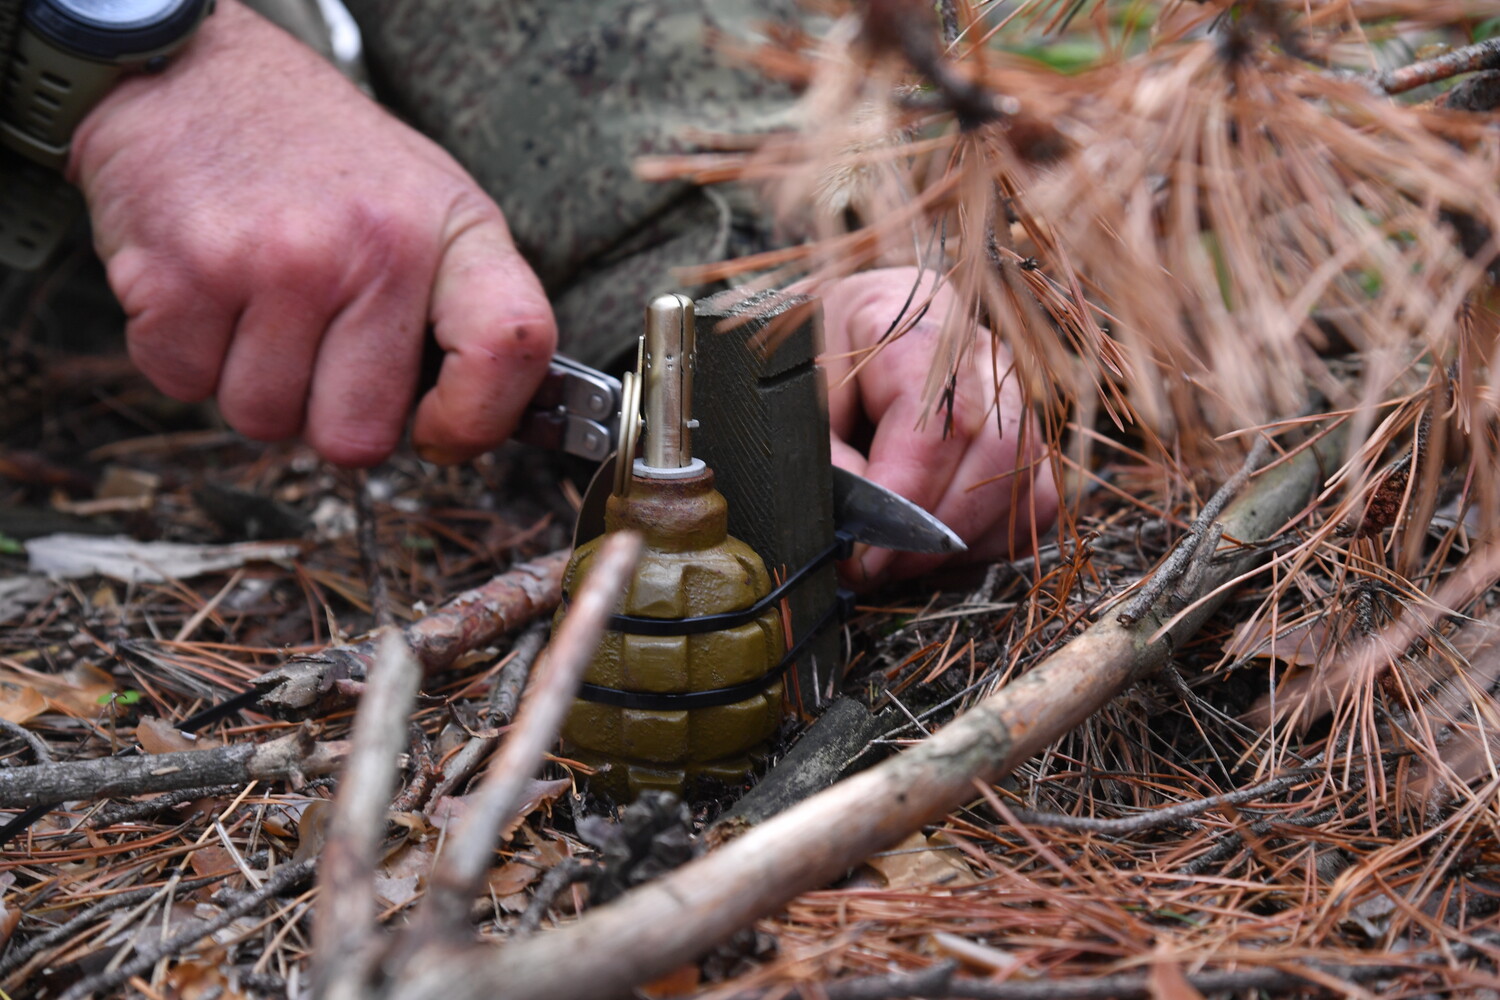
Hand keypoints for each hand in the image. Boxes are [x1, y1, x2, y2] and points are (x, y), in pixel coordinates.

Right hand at [71, 0, 554, 465]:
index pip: (511, 347)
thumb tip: (474, 430)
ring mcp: (274, 262)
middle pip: (357, 437)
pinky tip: (207, 290)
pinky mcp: (180, 273)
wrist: (196, 73)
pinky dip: (186, 355)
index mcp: (450, 230)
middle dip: (330, 414)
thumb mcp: (431, 208)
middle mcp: (372, 246)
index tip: (440, 430)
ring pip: (263, 420)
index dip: (478, 420)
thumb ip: (466, 313)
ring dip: (252, 383)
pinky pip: (185, 385)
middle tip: (318, 345)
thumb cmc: (327, 165)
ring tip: (259, 304)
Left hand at [817, 268, 1058, 585]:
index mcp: (913, 322)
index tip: (863, 551)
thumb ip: (823, 460)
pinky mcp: (1023, 434)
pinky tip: (932, 547)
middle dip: (936, 528)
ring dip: (961, 540)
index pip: (939, 419)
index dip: (905, 498)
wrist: (819, 346)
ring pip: (1024, 480)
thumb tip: (859, 531)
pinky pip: (1034, 501)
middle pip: (997, 450)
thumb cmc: (800, 367)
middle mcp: (978, 351)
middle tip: (877, 566)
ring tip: (897, 558)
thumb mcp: (788, 401)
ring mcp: (1011, 391)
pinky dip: (988, 540)